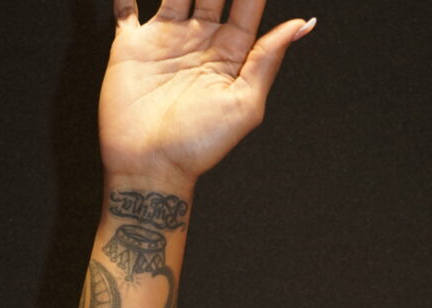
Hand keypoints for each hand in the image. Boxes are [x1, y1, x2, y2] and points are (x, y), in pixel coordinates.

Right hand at [100, 1, 315, 187]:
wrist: (150, 167)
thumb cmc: (199, 145)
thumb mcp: (244, 104)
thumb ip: (268, 59)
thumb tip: (304, 23)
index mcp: (230, 55)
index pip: (247, 5)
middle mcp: (199, 42)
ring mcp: (165, 40)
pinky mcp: (131, 47)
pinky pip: (126, 8)